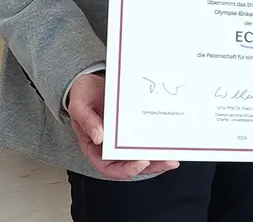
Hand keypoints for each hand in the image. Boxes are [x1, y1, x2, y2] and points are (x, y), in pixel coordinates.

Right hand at [65, 72, 179, 179]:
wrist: (89, 81)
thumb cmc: (82, 96)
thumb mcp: (79, 106)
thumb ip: (86, 121)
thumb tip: (98, 138)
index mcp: (94, 148)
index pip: (110, 167)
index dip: (126, 169)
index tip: (141, 163)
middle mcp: (110, 147)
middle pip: (132, 164)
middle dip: (152, 166)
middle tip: (168, 162)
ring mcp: (123, 138)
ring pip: (142, 154)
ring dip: (159, 158)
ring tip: (174, 156)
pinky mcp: (133, 127)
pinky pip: (145, 138)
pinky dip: (158, 142)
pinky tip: (169, 141)